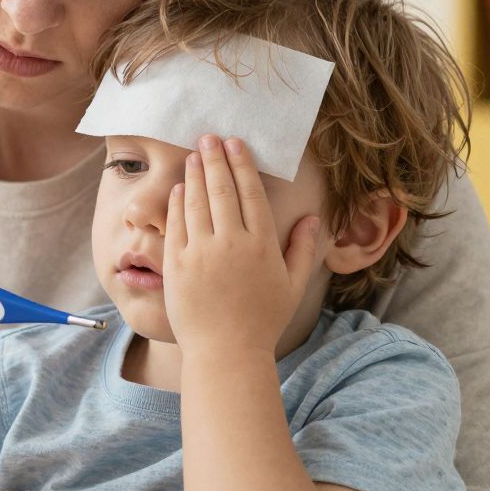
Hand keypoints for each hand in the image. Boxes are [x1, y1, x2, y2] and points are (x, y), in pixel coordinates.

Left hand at [165, 135, 321, 358]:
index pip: (250, 193)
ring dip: (194, 174)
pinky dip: (177, 203)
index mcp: (261, 246)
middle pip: (221, 190)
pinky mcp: (177, 265)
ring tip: (194, 155)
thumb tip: (312, 218)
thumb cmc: (262, 321)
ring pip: (196, 202)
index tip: (235, 144)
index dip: (242, 164)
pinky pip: (177, 225)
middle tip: (209, 137)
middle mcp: (231, 244)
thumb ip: (303, 249)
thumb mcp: (292, 286)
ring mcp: (201, 253)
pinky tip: (179, 188)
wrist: (225, 353)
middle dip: (214, 159)